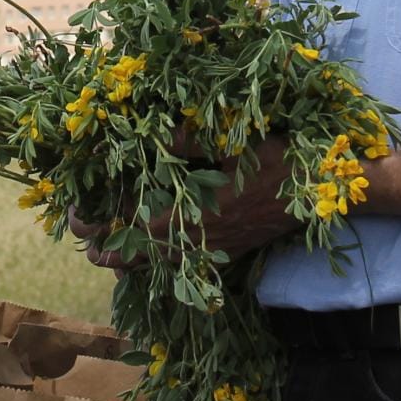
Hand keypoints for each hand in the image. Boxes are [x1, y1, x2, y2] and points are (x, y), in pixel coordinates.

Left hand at [69, 133, 302, 269]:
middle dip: (109, 252)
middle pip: (140, 258)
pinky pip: (187, 265)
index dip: (99, 228)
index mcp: (193, 214)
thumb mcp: (232, 142)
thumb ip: (188, 141)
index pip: (131, 230)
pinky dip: (163, 262)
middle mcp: (200, 240)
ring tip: (111, 253)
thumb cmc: (279, 160)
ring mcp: (216, 250)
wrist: (322, 190)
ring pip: (163, 266)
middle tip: (87, 243)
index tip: (78, 219)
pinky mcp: (231, 252)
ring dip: (133, 260)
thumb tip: (147, 134)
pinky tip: (157, 250)